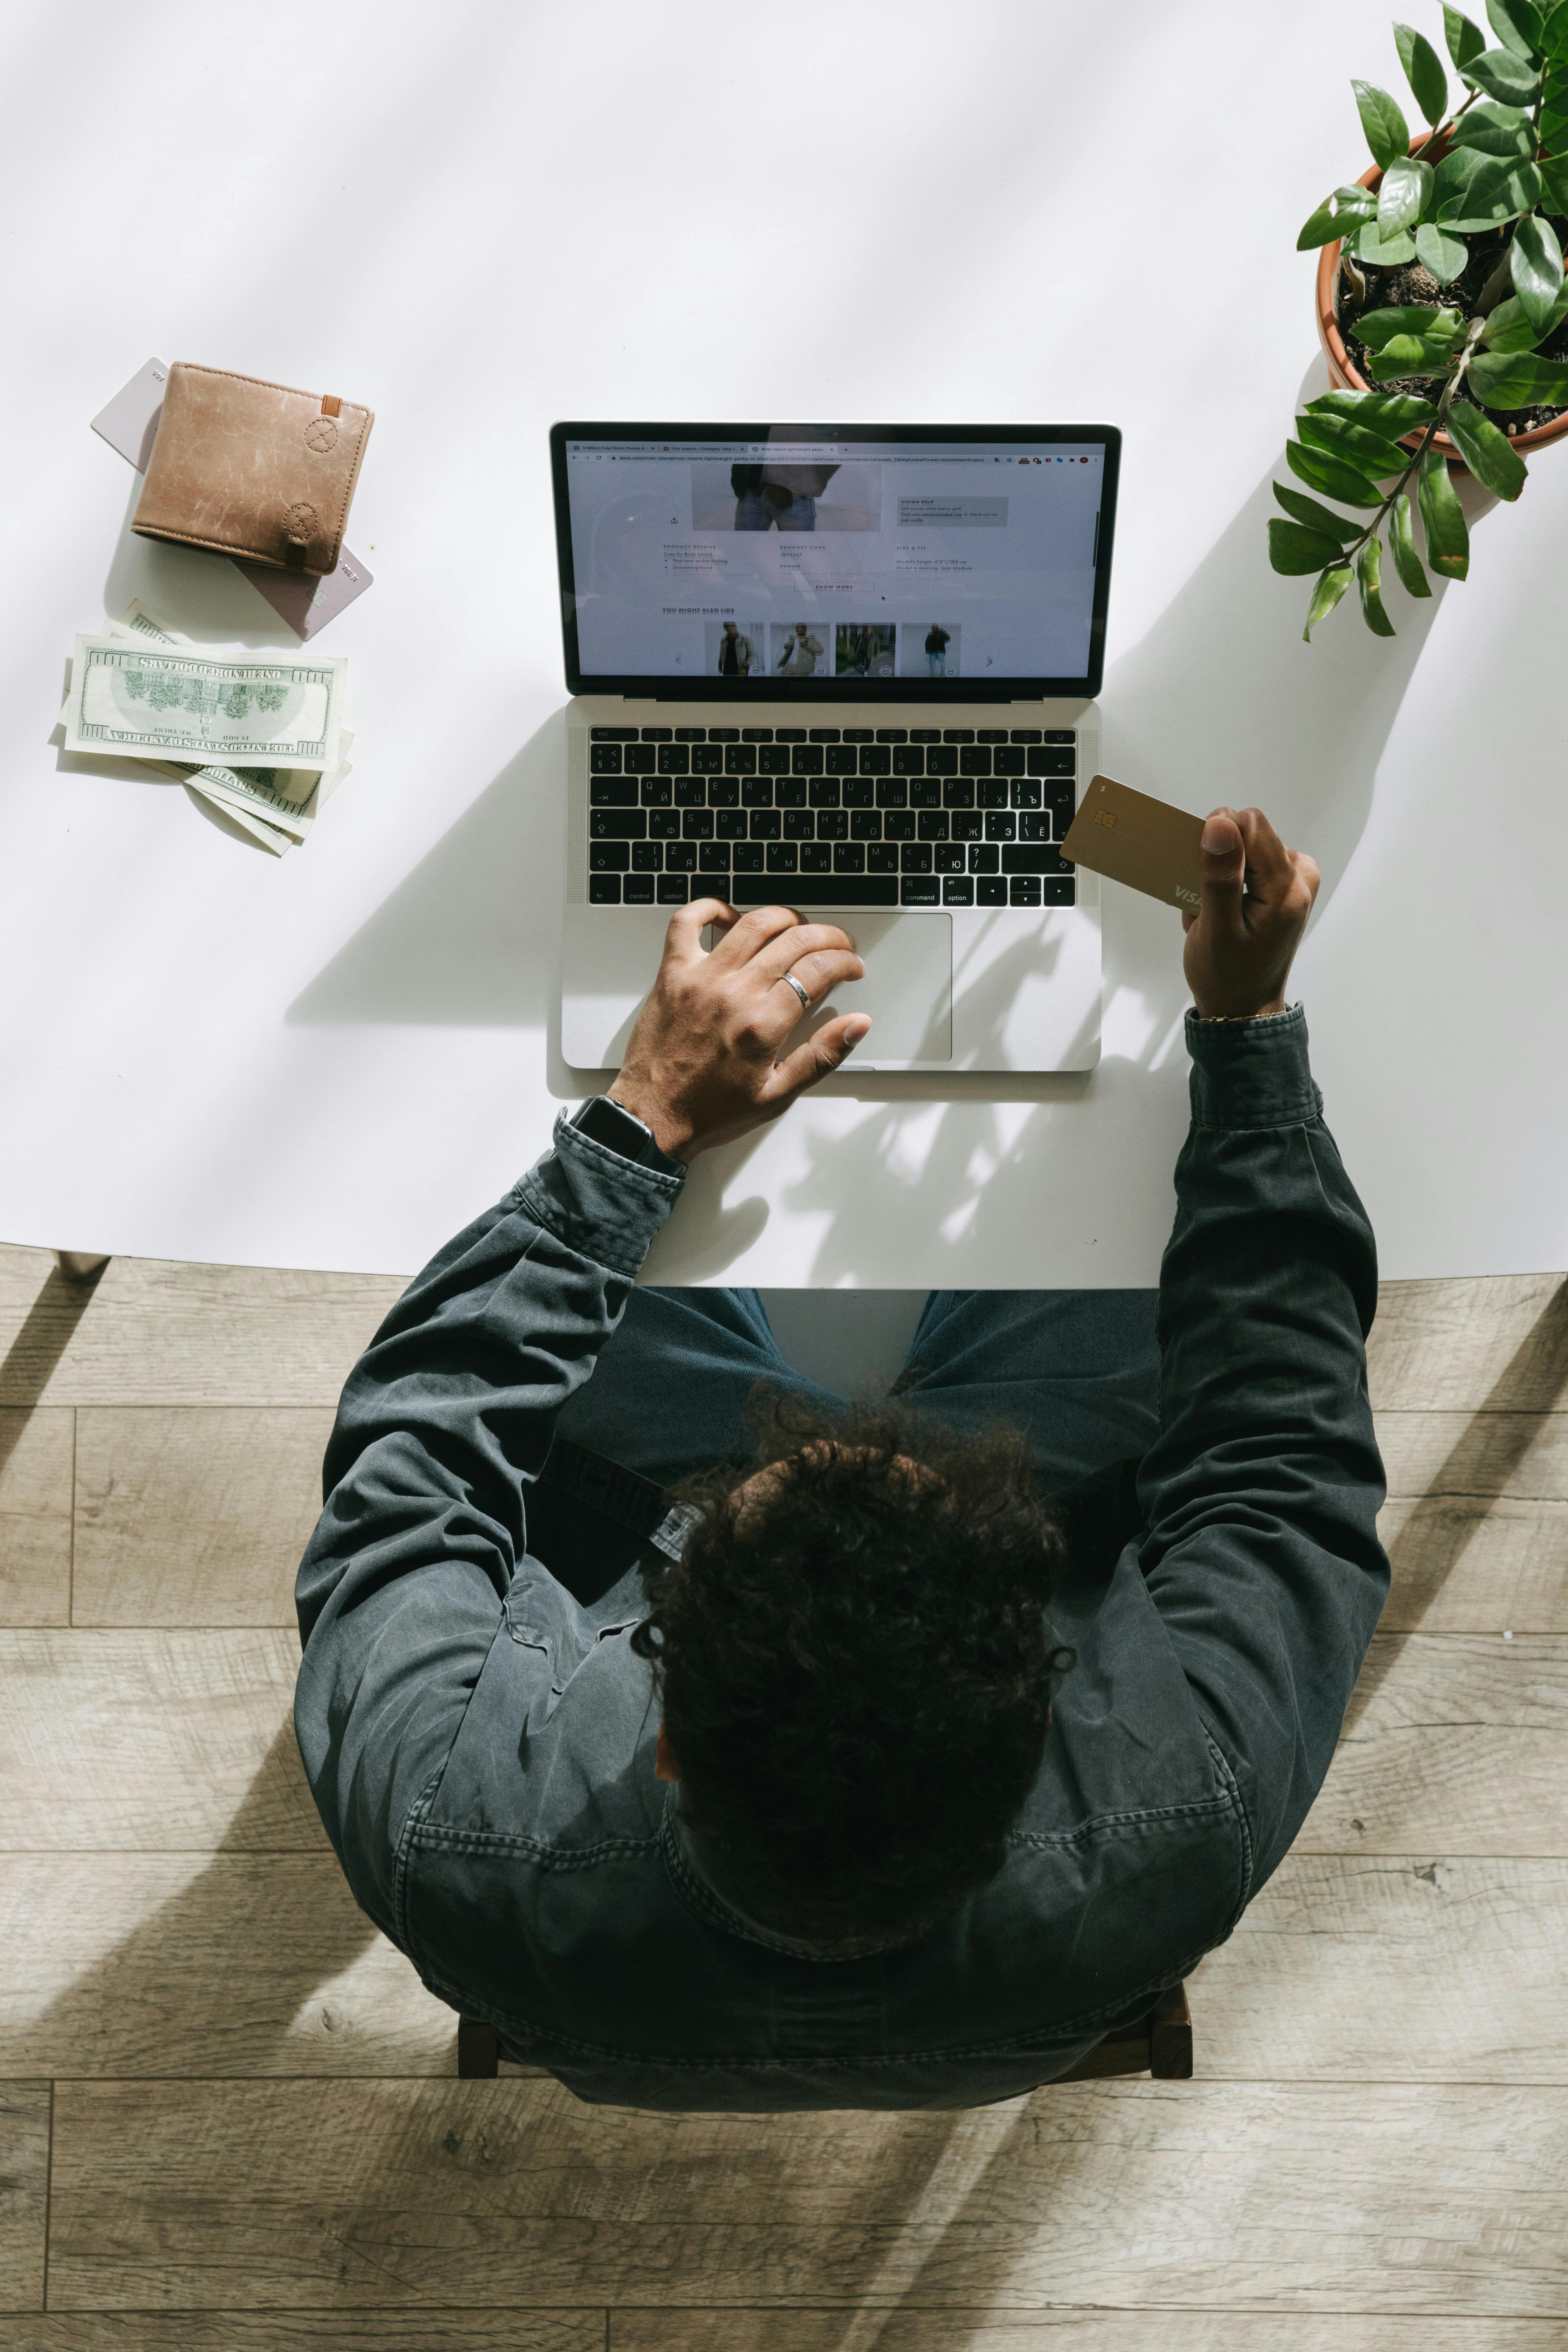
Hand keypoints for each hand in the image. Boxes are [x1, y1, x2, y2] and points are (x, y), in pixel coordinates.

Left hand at [610, 900, 870, 1158]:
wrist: (653, 1116)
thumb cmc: (710, 1110)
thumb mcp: (777, 1095)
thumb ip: (821, 1056)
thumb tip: (856, 1025)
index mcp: (761, 1025)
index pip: (817, 970)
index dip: (845, 961)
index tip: (851, 967)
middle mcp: (732, 994)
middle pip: (793, 940)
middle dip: (826, 936)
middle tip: (835, 946)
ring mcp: (699, 979)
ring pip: (751, 923)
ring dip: (783, 917)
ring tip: (796, 928)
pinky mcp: (672, 975)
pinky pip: (687, 923)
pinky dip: (710, 909)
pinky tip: (730, 917)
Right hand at [1182, 807, 1319, 1019]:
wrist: (1243, 1008)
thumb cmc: (1227, 976)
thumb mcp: (1216, 930)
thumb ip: (1219, 876)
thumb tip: (1220, 822)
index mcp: (1288, 887)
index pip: (1250, 825)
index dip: (1216, 839)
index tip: (1200, 876)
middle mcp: (1300, 876)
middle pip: (1248, 834)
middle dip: (1216, 863)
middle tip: (1206, 906)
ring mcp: (1295, 880)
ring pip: (1244, 848)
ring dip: (1218, 877)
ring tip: (1212, 914)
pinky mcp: (1285, 886)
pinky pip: (1249, 863)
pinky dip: (1227, 884)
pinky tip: (1220, 913)